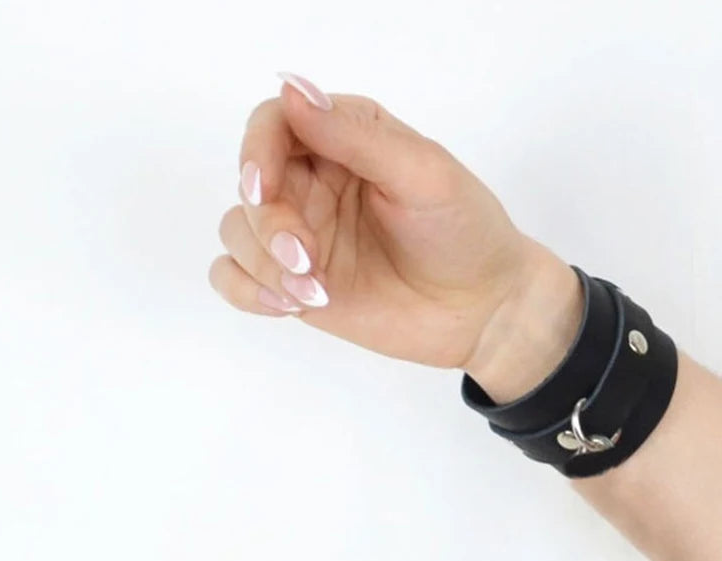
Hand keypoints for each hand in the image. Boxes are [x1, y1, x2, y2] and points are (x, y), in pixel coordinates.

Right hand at [209, 74, 582, 399]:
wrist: (484, 310)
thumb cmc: (467, 234)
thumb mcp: (424, 175)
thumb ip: (358, 136)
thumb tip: (292, 90)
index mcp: (345, 138)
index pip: (273, 124)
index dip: (257, 152)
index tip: (265, 188)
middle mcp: (315, 181)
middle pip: (251, 184)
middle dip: (268, 224)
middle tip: (308, 260)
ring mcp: (304, 233)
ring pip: (238, 231)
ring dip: (262, 263)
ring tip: (313, 292)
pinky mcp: (298, 283)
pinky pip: (236, 277)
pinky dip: (246, 289)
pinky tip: (286, 304)